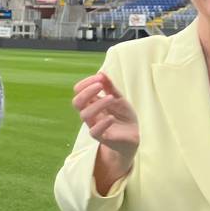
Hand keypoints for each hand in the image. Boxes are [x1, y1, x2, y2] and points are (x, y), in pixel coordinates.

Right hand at [71, 71, 138, 191]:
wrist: (132, 136)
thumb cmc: (123, 116)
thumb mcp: (119, 99)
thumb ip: (110, 87)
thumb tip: (101, 73)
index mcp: (91, 103)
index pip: (78, 91)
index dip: (86, 83)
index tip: (100, 78)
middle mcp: (90, 114)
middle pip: (76, 102)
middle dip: (86, 91)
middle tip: (100, 85)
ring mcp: (94, 125)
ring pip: (85, 115)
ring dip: (98, 104)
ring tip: (112, 98)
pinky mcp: (102, 137)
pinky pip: (94, 131)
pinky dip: (102, 123)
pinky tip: (111, 117)